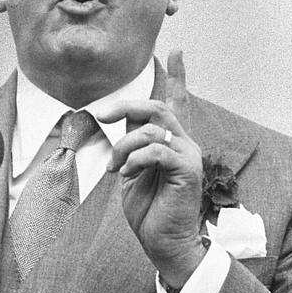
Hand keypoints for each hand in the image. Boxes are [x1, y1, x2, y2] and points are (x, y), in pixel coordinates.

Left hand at [94, 51, 204, 288]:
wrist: (164, 243)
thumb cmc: (149, 210)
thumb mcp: (132, 171)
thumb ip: (132, 144)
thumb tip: (122, 120)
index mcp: (172, 142)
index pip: (176, 102)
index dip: (177, 75)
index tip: (176, 49)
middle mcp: (184, 143)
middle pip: (157, 107)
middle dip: (126, 106)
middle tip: (102, 116)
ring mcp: (189, 155)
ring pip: (152, 129)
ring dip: (123, 147)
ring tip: (114, 170)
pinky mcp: (188, 170)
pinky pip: (157, 150)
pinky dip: (134, 159)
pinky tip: (125, 175)